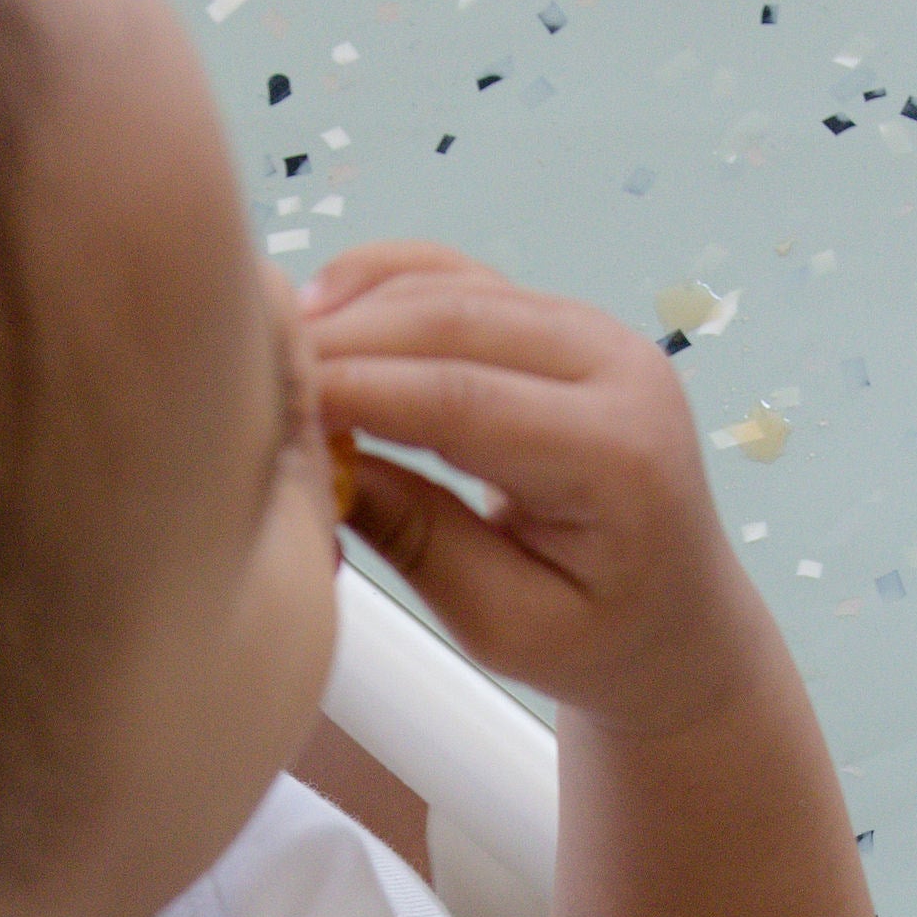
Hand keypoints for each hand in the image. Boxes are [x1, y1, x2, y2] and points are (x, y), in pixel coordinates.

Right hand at [301, 241, 767, 737]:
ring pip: (449, 285)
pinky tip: (315, 315)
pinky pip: (458, 277)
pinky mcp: (558, 322)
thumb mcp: (503, 624)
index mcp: (621, 455)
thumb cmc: (596, 639)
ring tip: (267, 351)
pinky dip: (382, 285)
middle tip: (243, 369)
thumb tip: (321, 457)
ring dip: (352, 308)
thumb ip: (419, 542)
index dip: (359, 390)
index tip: (267, 401)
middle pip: (454, 320)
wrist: (674, 619)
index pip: (468, 400)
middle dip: (342, 340)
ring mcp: (594, 333)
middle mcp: (620, 370)